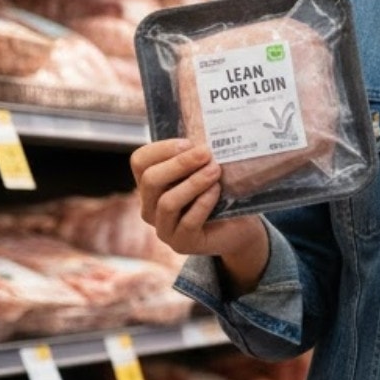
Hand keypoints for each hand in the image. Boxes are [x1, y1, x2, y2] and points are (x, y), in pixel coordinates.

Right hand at [131, 138, 268, 291]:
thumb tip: (198, 136)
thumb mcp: (203, 171)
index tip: (189, 143)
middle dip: (180, 164)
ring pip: (167, 202)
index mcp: (150, 186)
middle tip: (206, 153)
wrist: (240, 228)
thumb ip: (194, 157)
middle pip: (151, 180)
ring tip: (216, 171)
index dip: (162, 149)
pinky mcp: (182, 243)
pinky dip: (203, 203)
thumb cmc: (219, 195)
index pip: (139, 162)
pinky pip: (187, 221)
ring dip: (193, 183)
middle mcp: (149, 208)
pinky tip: (216, 191)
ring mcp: (163, 229)